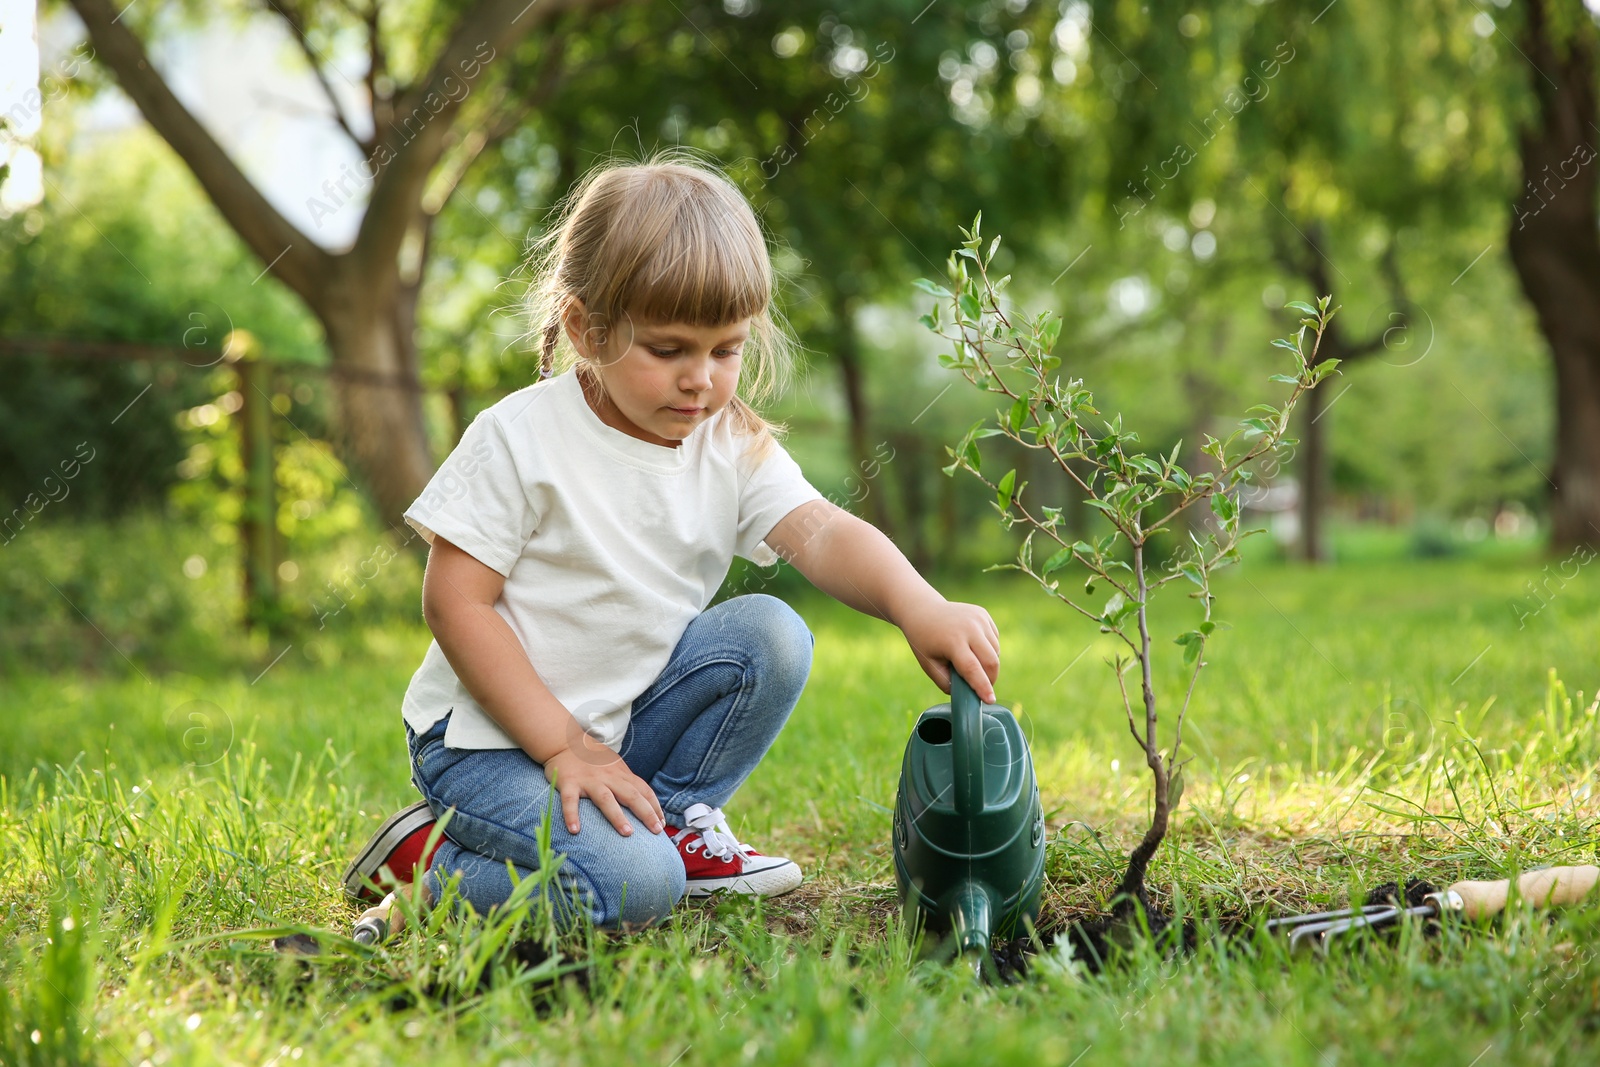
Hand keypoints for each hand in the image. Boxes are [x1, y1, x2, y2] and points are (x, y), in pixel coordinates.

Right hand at [543, 736, 664, 836]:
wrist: (565, 742)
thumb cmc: (592, 759)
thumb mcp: (614, 766)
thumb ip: (627, 782)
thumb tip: (645, 801)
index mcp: (620, 774)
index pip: (643, 790)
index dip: (654, 806)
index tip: (662, 823)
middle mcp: (608, 777)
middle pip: (631, 795)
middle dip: (646, 813)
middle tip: (656, 831)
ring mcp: (588, 780)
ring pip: (605, 799)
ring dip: (617, 816)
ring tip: (628, 833)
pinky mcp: (569, 783)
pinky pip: (570, 801)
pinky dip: (571, 815)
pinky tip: (575, 830)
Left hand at [898, 596, 1000, 702]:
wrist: (922, 610)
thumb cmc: (924, 641)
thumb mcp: (929, 665)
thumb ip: (946, 682)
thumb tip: (967, 694)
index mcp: (953, 641)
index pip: (973, 668)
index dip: (982, 687)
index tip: (990, 700)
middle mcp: (969, 627)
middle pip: (991, 661)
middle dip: (990, 679)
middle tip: (983, 688)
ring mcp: (978, 619)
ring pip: (995, 651)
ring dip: (989, 663)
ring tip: (971, 662)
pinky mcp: (983, 614)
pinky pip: (994, 639)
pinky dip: (988, 649)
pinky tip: (972, 647)